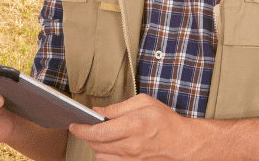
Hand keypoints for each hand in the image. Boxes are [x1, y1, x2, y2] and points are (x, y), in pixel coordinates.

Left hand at [68, 94, 203, 160]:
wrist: (184, 143)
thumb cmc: (166, 121)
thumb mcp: (143, 103)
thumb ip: (117, 107)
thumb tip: (97, 111)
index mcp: (132, 126)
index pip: (97, 132)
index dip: (81, 129)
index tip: (73, 124)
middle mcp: (130, 145)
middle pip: (96, 145)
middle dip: (87, 135)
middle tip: (86, 126)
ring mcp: (132, 159)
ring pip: (100, 155)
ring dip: (95, 145)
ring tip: (101, 135)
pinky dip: (105, 155)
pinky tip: (109, 146)